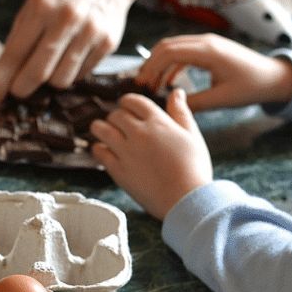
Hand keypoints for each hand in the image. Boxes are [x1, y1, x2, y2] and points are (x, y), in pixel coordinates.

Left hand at [0, 0, 131, 111]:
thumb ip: (19, 35)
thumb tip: (3, 74)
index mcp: (42, 6)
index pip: (15, 54)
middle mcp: (67, 19)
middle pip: (38, 74)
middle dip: (21, 89)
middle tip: (17, 89)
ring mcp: (90, 33)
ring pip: (61, 80)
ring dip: (49, 80)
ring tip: (49, 62)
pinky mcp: (107, 44)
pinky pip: (80, 75)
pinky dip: (70, 72)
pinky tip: (70, 55)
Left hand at [91, 89, 212, 219]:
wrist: (185, 199)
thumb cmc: (194, 169)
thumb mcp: (192, 136)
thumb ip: (181, 112)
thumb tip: (176, 92)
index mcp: (157, 122)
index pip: (133, 101)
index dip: (127, 102)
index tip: (127, 107)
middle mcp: (138, 133)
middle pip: (116, 115)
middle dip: (116, 117)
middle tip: (118, 124)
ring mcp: (126, 151)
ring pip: (101, 129)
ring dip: (100, 128)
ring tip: (102, 132)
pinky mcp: (118, 170)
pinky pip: (98, 152)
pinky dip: (98, 148)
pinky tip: (102, 150)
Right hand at [133, 34, 291, 112]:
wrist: (273, 76)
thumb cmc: (251, 87)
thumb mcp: (222, 99)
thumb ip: (195, 103)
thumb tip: (171, 106)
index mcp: (208, 51)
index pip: (169, 52)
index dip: (151, 67)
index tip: (141, 84)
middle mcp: (206, 42)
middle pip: (167, 46)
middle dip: (150, 64)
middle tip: (140, 84)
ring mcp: (208, 43)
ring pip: (173, 47)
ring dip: (159, 64)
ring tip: (151, 84)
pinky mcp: (210, 48)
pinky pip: (184, 52)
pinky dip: (172, 64)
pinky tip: (168, 82)